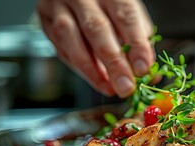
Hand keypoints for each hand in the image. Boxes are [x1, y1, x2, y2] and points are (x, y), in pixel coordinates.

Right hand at [37, 0, 154, 97]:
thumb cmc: (110, 4)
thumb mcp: (130, 13)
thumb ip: (139, 40)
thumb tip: (149, 73)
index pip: (125, 16)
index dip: (135, 44)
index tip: (143, 69)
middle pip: (97, 29)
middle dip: (113, 63)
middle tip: (125, 87)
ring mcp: (58, 4)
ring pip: (70, 38)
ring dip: (91, 69)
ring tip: (109, 88)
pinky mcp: (44, 19)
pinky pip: (60, 47)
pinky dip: (79, 67)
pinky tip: (95, 78)